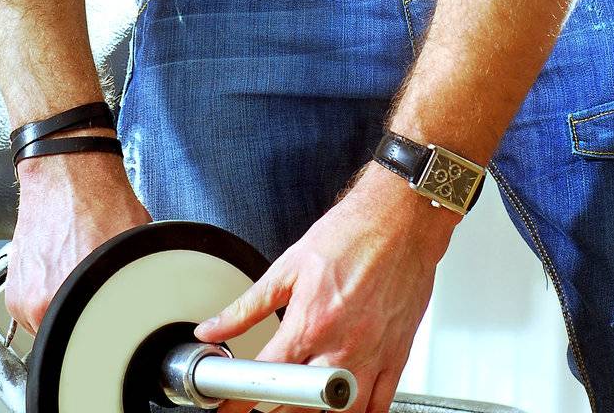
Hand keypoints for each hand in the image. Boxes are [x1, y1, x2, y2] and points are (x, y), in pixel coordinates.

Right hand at [5, 144, 151, 336]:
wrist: (66, 170)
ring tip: (78, 280)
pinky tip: (62, 274)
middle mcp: (41, 301)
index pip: (94, 340)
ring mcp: (23, 298)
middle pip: (69, 337)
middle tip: (98, 297)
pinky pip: (34, 314)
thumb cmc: (99, 198)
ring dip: (65, 314)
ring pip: (49, 330)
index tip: (114, 326)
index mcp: (72, 294)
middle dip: (86, 322)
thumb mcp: (134, 243)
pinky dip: (48, 301)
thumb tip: (152, 308)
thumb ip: (138, 283)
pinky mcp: (13, 291)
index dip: (109, 331)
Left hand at [191, 163, 458, 412]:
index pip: (266, 376)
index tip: (229, 401)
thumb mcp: (289, 266)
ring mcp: (372, 357)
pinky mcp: (397, 358)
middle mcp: (342, 346)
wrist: (400, 220)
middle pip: (300, 404)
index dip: (239, 395)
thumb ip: (248, 305)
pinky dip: (361, 412)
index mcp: (310, 322)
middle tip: (268, 393)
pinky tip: (345, 403)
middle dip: (275, 405)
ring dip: (318, 412)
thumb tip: (213, 329)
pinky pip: (380, 407)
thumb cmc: (351, 235)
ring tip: (305, 397)